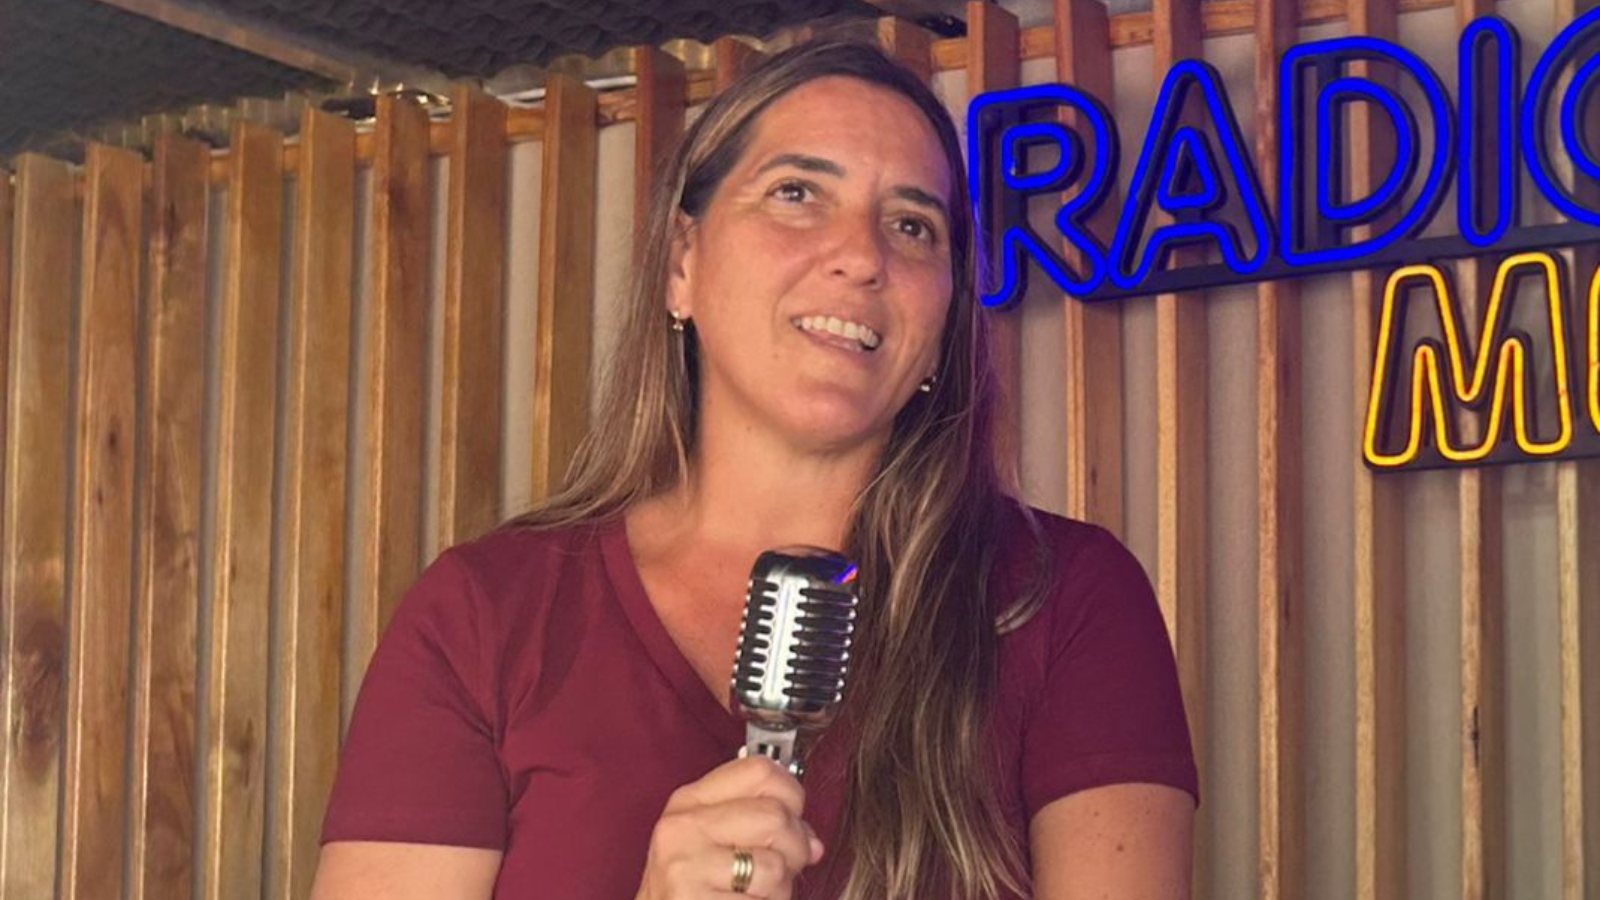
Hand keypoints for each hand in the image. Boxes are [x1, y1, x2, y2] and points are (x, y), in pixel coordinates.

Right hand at [635, 755, 825, 898]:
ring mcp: (686, 864)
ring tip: (758, 894)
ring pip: (775, 864)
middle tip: (782, 870)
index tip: (792, 818)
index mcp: (690, 801)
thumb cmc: (689, 891)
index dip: (791, 794)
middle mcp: (684, 826)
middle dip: (795, 848)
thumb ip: (761, 828)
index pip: (760, 770)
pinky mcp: (692, 899)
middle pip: (775, 815)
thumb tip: (811, 842)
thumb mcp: (714, 845)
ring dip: (780, 889)